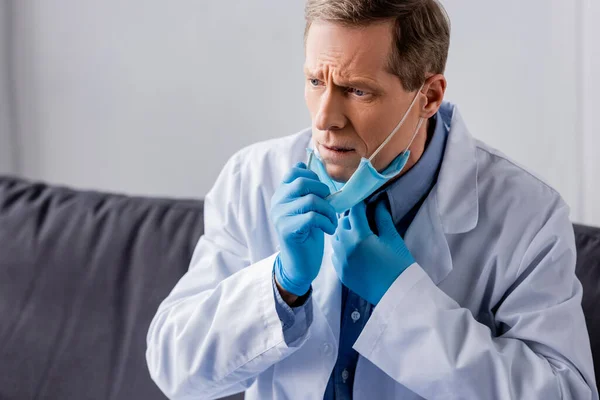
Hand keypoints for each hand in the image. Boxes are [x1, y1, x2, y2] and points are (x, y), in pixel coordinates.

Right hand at [271, 162, 337, 295]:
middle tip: (330, 206)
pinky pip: (312, 217)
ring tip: (332, 221)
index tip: (323, 192)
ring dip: (328, 210)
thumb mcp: (306, 208)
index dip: (313, 177)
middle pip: (302, 182)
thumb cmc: (307, 235)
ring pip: (310, 200)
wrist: (300, 264)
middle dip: (323, 191)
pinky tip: (329, 229)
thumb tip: (303, 164)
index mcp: (281, 195)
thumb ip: (304, 189)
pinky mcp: (288, 230)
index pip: (294, 173)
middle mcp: (277, 203)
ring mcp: (280, 216)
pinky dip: (327, 222)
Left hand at [331, 201, 414, 304]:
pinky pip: (334, 254)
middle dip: (351, 218)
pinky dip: (341, 248)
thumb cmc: (399, 265)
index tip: (363, 201)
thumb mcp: (393, 238)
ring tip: (357, 234)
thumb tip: (378, 202)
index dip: (359, 203)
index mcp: (360, 236)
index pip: (354, 210)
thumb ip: (382, 218)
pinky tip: (353, 249)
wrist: (397, 293)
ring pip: (335, 238)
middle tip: (362, 218)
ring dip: (344, 233)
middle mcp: (346, 247)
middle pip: (341, 223)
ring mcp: (341, 261)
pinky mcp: (340, 272)